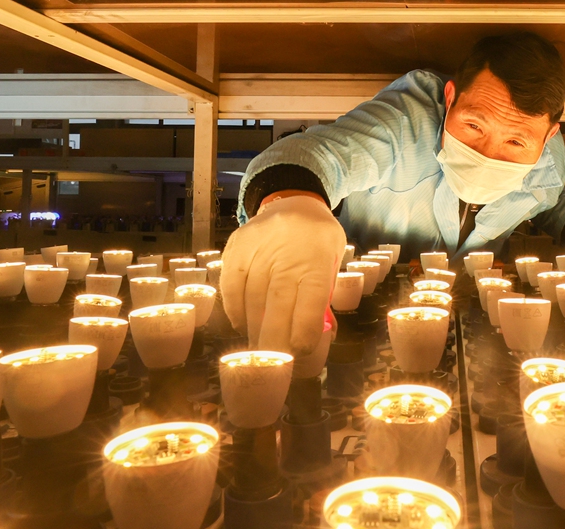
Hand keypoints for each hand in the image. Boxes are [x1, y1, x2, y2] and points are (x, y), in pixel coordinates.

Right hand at [220, 194, 346, 358]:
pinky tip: (241, 325)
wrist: (293, 200)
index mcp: (317, 259)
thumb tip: (318, 337)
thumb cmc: (317, 241)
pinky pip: (231, 286)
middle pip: (277, 303)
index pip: (310, 300)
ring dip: (254, 329)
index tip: (299, 351)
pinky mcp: (236, 247)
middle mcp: (286, 253)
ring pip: (253, 298)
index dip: (303, 329)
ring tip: (258, 350)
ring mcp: (258, 248)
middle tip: (273, 363)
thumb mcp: (332, 261)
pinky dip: (235, 310)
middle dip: (275, 339)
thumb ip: (323, 295)